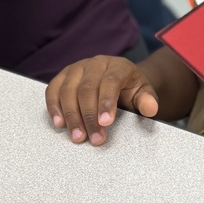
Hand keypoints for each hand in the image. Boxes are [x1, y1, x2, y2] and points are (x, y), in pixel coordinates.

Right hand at [45, 56, 159, 145]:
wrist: (120, 79)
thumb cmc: (130, 88)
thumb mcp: (143, 93)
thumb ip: (147, 101)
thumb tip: (151, 109)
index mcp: (118, 66)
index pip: (110, 81)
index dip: (106, 102)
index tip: (105, 123)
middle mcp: (95, 63)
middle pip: (87, 88)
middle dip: (89, 116)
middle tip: (93, 138)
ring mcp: (77, 68)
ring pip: (68, 90)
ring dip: (71, 116)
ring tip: (77, 137)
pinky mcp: (63, 76)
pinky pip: (53, 90)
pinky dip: (54, 107)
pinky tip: (59, 124)